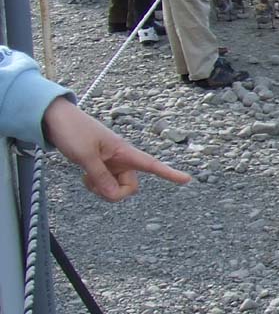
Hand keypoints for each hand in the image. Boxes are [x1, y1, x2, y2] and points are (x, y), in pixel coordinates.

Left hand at [42, 97, 191, 201]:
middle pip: (129, 187)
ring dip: (100, 188)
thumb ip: (100, 177)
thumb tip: (114, 195)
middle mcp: (121, 159)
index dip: (170, 173)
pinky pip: (104, 184)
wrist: (55, 118)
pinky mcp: (101, 166)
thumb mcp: (85, 156)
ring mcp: (111, 163)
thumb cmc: (73, 130)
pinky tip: (84, 174)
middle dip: (112, 191)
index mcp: (123, 151)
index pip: (152, 164)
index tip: (188, 179)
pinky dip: (95, 185)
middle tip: (91, 181)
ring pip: (115, 187)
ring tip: (85, 175)